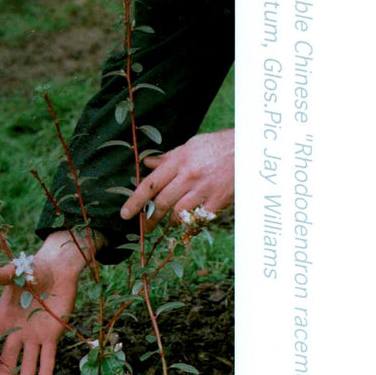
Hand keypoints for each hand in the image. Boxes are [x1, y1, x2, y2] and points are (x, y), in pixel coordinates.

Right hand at [0, 231, 93, 374]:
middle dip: (6, 370)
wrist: (58, 271)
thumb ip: (4, 274)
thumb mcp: (18, 271)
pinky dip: (45, 372)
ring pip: (27, 361)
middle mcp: (16, 330)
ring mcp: (34, 336)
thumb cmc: (33, 269)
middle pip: (8, 354)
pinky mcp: (51, 337)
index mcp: (3, 315)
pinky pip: (47, 358)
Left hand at [120, 128, 234, 230]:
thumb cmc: (218, 146)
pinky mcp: (218, 201)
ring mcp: (204, 190)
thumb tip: (147, 163)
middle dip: (149, 219)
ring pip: (178, 214)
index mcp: (180, 160)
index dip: (135, 201)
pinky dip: (190, 223)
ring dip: (169, 222)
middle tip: (143, 228)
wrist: (250, 150)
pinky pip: (198, 218)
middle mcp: (189, 176)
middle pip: (162, 203)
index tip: (125, 214)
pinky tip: (187, 223)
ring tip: (165, 225)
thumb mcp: (191, 146)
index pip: (151, 184)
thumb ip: (169, 157)